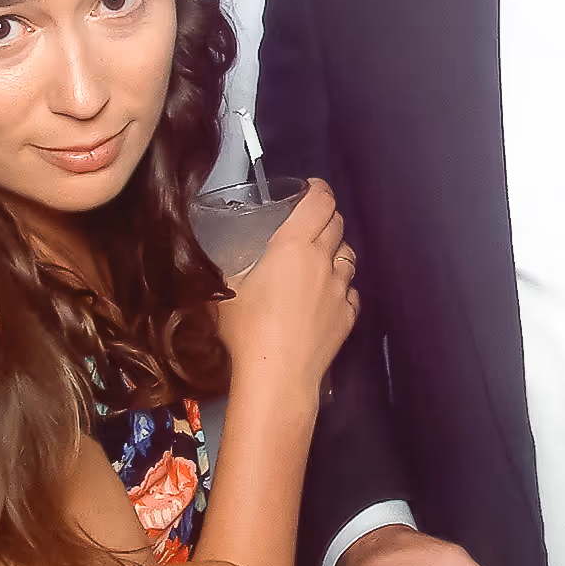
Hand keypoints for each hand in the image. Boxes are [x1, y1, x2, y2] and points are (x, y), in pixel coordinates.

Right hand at [215, 179, 357, 418]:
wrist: (277, 376)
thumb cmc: (247, 330)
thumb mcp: (225, 290)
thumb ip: (226, 267)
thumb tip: (213, 256)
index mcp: (293, 246)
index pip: (319, 202)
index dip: (319, 190)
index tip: (312, 189)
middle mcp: (323, 261)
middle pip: (337, 224)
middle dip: (327, 217)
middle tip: (311, 223)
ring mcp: (340, 289)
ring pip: (349, 256)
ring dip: (336, 251)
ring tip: (320, 260)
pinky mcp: (348, 316)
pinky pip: (351, 291)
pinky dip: (342, 287)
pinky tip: (328, 296)